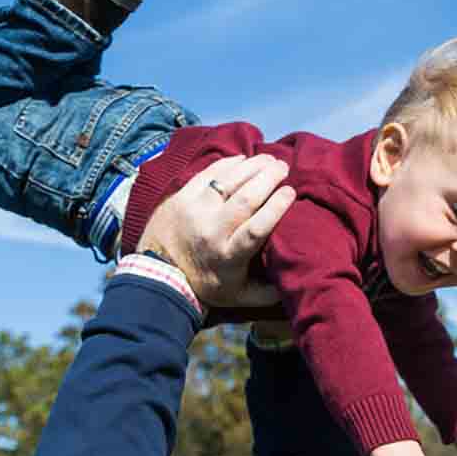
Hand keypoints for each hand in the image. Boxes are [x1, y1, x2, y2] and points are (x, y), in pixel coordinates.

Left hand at [137, 154, 293, 308]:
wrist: (158, 274)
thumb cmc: (205, 285)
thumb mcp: (239, 296)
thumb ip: (269, 291)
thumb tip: (298, 278)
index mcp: (228, 256)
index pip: (256, 228)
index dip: (276, 207)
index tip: (291, 192)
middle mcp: (212, 230)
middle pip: (245, 198)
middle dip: (269, 178)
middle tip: (284, 167)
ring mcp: (195, 211)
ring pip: (228, 181)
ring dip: (252, 166)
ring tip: (269, 159)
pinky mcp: (181, 197)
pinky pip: (208, 173)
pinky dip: (228, 163)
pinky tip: (243, 159)